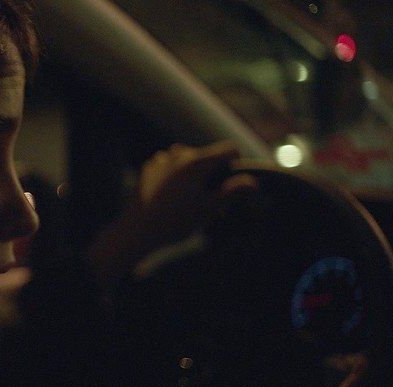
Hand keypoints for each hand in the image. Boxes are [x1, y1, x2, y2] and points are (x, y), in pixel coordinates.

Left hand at [87, 140, 255, 289]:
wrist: (138, 230)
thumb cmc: (176, 222)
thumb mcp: (208, 210)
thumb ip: (232, 192)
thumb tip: (253, 182)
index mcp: (197, 162)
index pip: (228, 149)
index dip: (236, 162)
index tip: (233, 178)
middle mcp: (179, 155)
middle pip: (206, 156)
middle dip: (212, 173)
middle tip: (211, 199)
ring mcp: (161, 160)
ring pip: (186, 160)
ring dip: (192, 174)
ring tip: (190, 199)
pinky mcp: (148, 168)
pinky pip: (168, 166)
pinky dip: (174, 176)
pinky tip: (171, 197)